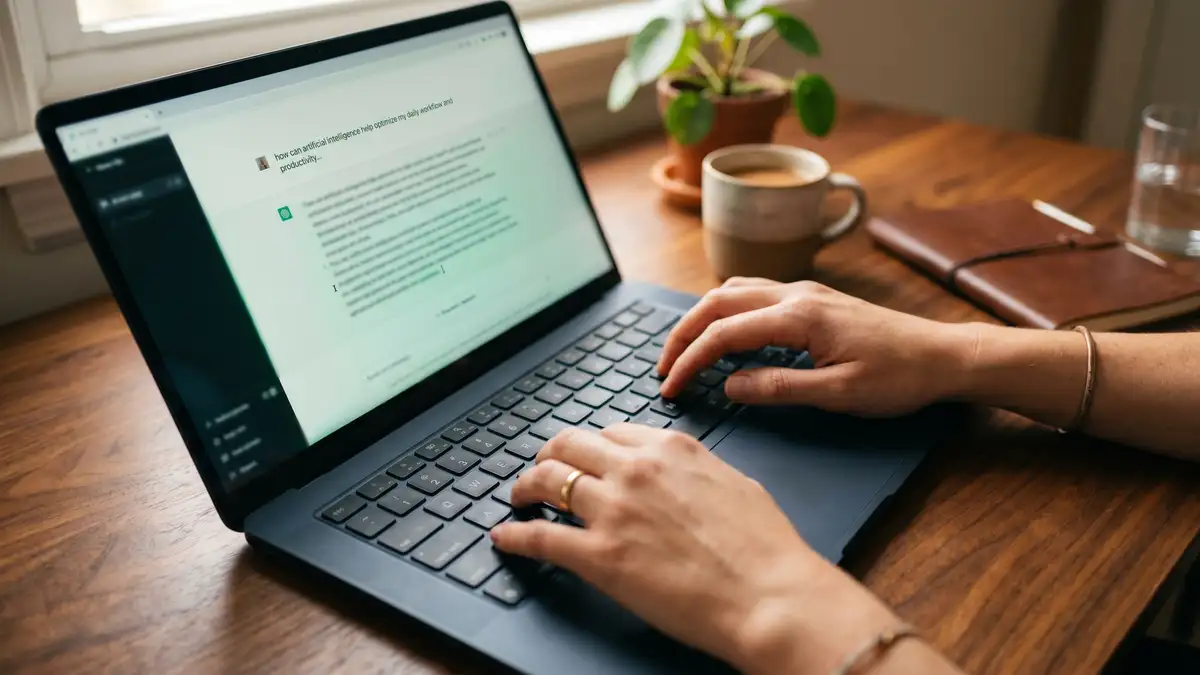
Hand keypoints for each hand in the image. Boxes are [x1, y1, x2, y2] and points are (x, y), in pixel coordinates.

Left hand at [490, 424, 900, 673]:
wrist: (770, 594)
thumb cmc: (765, 548)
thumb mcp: (734, 485)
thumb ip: (696, 471)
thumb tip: (683, 478)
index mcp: (670, 449)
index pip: (610, 432)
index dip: (591, 447)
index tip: (584, 457)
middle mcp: (635, 470)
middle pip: (568, 445)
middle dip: (548, 455)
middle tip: (540, 469)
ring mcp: (613, 511)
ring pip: (546, 481)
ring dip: (525, 488)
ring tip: (519, 498)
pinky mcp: (599, 556)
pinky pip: (539, 538)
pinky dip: (514, 536)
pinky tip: (504, 537)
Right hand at [658, 277, 977, 415]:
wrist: (944, 356)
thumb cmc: (900, 378)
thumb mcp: (839, 394)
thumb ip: (779, 388)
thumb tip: (729, 386)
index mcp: (800, 317)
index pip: (724, 334)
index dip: (690, 361)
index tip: (671, 388)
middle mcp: (797, 295)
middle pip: (718, 301)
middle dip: (683, 334)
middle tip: (663, 367)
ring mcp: (804, 292)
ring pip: (733, 291)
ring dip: (702, 318)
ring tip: (685, 352)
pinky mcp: (813, 299)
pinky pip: (754, 295)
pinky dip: (726, 312)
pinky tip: (725, 337)